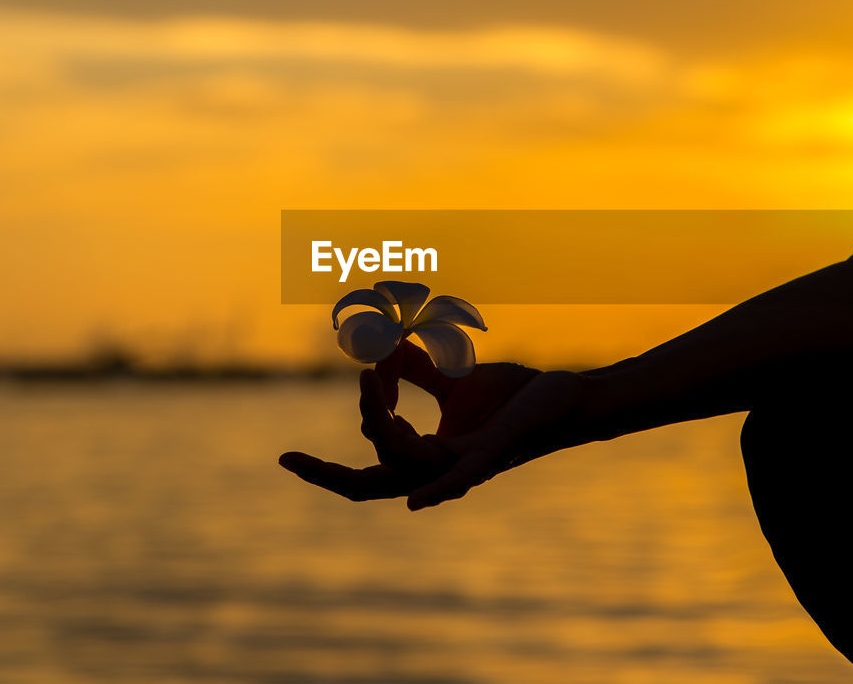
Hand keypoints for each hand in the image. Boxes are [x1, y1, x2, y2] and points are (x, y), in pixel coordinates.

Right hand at [278, 340, 594, 509]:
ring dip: (378, 421)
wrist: (566, 396)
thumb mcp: (453, 379)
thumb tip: (380, 349)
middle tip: (286, 460)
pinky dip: (437, 490)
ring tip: (370, 378)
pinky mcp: (491, 456)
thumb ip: (415, 369)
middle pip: (371, 483)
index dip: (345, 433)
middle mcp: (439, 469)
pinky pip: (458, 479)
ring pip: (401, 462)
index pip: (372, 461)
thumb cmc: (514, 397)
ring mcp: (464, 466)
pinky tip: (416, 503)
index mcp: (428, 455)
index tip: (356, 376)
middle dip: (325, 477)